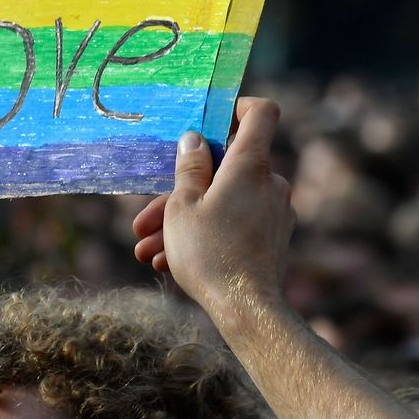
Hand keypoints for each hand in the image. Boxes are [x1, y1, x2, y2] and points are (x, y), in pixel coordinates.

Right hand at [134, 97, 293, 320]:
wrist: (247, 311)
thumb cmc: (211, 254)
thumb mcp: (183, 206)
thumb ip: (189, 167)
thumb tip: (195, 139)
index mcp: (250, 165)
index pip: (260, 113)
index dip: (236, 107)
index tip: (209, 119)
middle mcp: (270, 184)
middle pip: (224, 170)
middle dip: (180, 191)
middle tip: (143, 219)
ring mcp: (275, 213)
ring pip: (223, 203)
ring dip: (183, 221)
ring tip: (147, 250)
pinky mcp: (273, 238)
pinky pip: (235, 224)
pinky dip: (205, 235)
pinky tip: (169, 262)